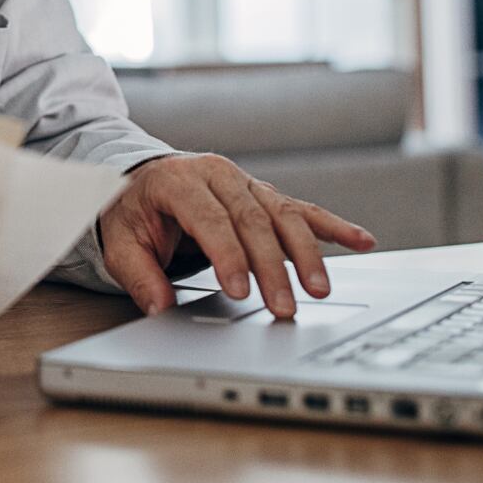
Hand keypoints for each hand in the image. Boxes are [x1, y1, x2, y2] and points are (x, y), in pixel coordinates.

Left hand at [98, 154, 375, 318]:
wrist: (141, 180)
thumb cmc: (133, 213)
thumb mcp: (121, 242)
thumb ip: (139, 275)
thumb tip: (159, 307)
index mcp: (178, 181)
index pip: (210, 219)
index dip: (228, 255)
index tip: (240, 291)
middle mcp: (217, 175)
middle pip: (252, 220)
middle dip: (271, 267)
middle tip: (284, 307)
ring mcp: (245, 182)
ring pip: (283, 215)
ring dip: (306, 253)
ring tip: (319, 288)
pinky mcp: (265, 194)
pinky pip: (302, 209)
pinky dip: (333, 226)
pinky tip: (361, 240)